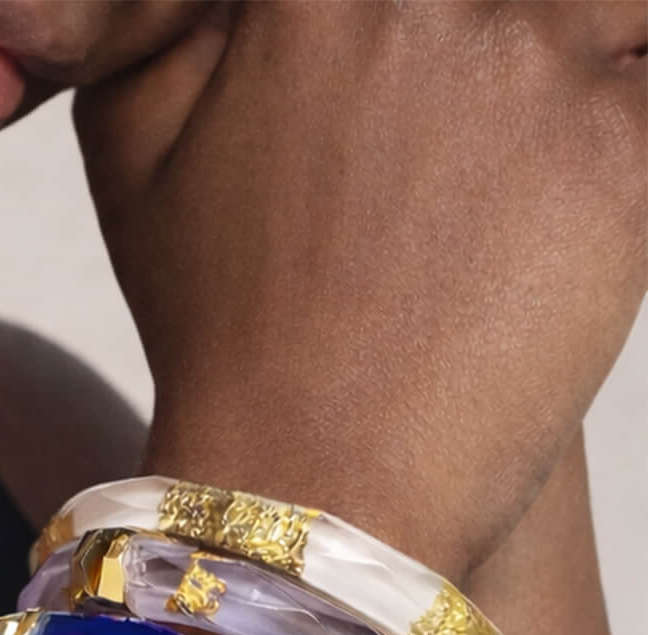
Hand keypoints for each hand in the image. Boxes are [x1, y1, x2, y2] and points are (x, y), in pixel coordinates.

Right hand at [75, 1, 646, 572]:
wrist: (303, 488)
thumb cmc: (219, 339)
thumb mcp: (132, 153)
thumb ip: (176, 14)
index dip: (420, 25)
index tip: (415, 75)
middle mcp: (426, 1)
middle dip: (509, 50)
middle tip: (468, 150)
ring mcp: (535, 69)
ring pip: (608, 8)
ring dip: (591, 60)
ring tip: (532, 159)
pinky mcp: (628, 153)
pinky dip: (630, 127)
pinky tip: (587, 192)